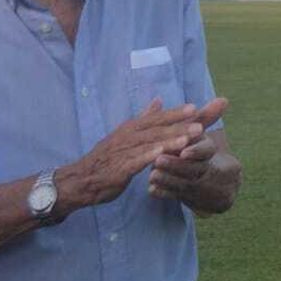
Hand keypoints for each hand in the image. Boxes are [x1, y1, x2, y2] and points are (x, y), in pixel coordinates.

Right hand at [55, 99, 202, 212]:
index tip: (194, 107)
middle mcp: (127, 137)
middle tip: (200, 124)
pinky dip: (147, 157)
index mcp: (131, 128)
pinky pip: (134, 162)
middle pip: (156, 130)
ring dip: (169, 141)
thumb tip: (159, 100)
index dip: (174, 113)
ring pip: (148, 144)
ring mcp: (122, 152)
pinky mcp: (118, 169)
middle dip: (178, 126)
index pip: (156, 119)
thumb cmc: (107, 158)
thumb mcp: (126, 135)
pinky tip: (160, 156)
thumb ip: (144, 118)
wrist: (80, 180)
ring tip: (188, 138)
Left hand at [149, 98, 238, 213]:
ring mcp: (195, 185)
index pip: (206, 152)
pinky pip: (174, 195)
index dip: (196, 151)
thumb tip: (223, 99)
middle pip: (192, 168)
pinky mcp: (186, 196)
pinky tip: (151, 189)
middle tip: (158, 159)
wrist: (218, 184)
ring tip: (152, 174)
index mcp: (209, 153)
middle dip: (175, 164)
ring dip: (167, 179)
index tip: (183, 151)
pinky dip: (164, 192)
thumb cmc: (203, 153)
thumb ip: (206, 119)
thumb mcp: (205, 137)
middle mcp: (205, 170)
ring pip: (182, 183)